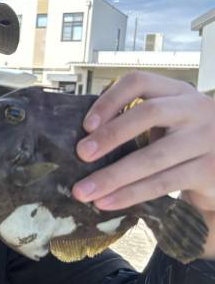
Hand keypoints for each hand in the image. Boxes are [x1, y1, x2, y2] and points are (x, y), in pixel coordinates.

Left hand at [71, 72, 214, 258]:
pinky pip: (163, 183)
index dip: (109, 100)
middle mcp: (196, 109)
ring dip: (113, 176)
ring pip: (153, 156)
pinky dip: (130, 194)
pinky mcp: (210, 171)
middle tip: (81, 154)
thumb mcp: (167, 122)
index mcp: (178, 92)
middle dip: (110, 135)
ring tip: (83, 191)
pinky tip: (107, 202)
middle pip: (149, 113)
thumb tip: (84, 140)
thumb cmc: (184, 144)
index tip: (86, 125)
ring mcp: (207, 140)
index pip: (140, 82)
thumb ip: (135, 121)